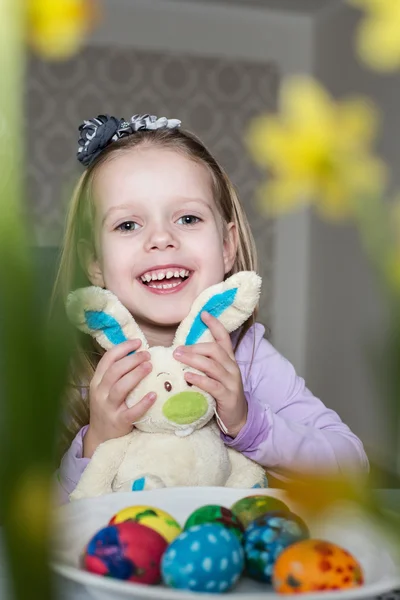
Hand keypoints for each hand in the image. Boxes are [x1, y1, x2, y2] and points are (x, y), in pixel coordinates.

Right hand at [84, 339, 155, 457]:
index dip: (123, 348)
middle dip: (132, 360)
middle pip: (115, 371)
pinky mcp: (118, 422)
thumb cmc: (108, 407)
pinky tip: (154, 395)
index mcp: (97, 381)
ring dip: (136, 375)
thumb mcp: (105, 388)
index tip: (138, 342)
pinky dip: (143, 403)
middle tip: (148, 355)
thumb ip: (116, 373)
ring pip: (120, 388)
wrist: (100, 436)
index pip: (107, 359)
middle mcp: (100, 392)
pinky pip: (131, 412)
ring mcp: (108, 408)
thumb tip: (138, 353)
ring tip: (150, 366)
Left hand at [173, 312, 246, 437]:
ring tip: (177, 358)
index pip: (224, 338)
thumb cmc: (222, 394)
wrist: (238, 418)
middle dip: (195, 347)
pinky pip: (212, 385)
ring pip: (212, 365)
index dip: (215, 324)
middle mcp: (231, 367)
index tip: (203, 313)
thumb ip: (204, 363)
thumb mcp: (216, 375)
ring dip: (193, 360)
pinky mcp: (227, 396)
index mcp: (229, 360)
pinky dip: (199, 379)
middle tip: (177, 349)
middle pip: (214, 350)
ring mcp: (231, 381)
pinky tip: (187, 377)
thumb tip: (182, 352)